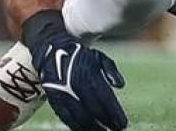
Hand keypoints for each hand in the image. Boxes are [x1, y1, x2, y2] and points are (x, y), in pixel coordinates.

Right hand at [23, 11, 126, 130]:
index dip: (114, 113)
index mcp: (88, 73)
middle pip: (94, 110)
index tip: (123, 124)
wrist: (52, 51)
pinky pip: (67, 118)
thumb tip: (121, 85)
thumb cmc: (81, 56)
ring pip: (80, 117)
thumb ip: (111, 70)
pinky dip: (77, 127)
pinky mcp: (55, 100)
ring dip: (93, 128)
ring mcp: (64, 93)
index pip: (104, 98)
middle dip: (107, 122)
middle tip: (117, 130)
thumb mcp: (98, 57)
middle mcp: (75, 84)